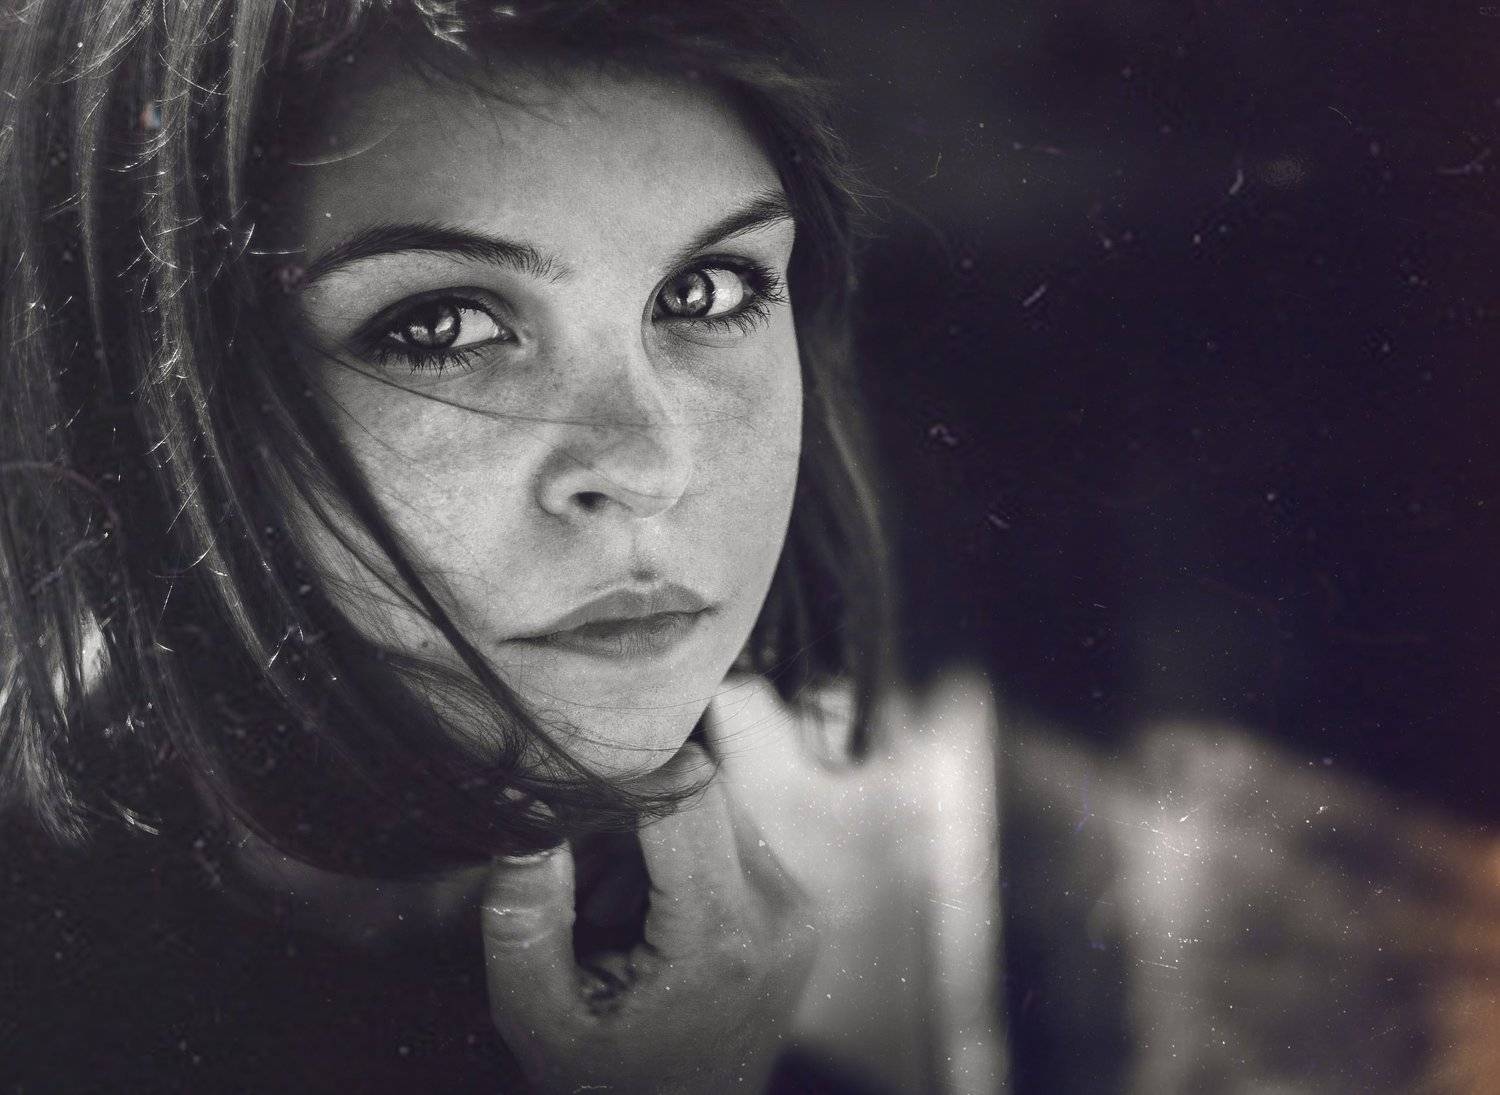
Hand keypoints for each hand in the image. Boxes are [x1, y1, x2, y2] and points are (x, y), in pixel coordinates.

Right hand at [481, 745, 819, 1093]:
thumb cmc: (606, 1086)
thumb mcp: (539, 1020)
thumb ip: (523, 923)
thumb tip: (526, 816)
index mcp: (722, 935)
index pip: (688, 787)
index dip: (624, 771)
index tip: (571, 796)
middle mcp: (779, 910)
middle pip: (705, 787)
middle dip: (633, 811)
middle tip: (585, 878)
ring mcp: (796, 906)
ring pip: (717, 803)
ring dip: (654, 832)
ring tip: (612, 909)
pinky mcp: (796, 906)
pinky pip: (732, 835)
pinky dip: (679, 852)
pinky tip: (646, 914)